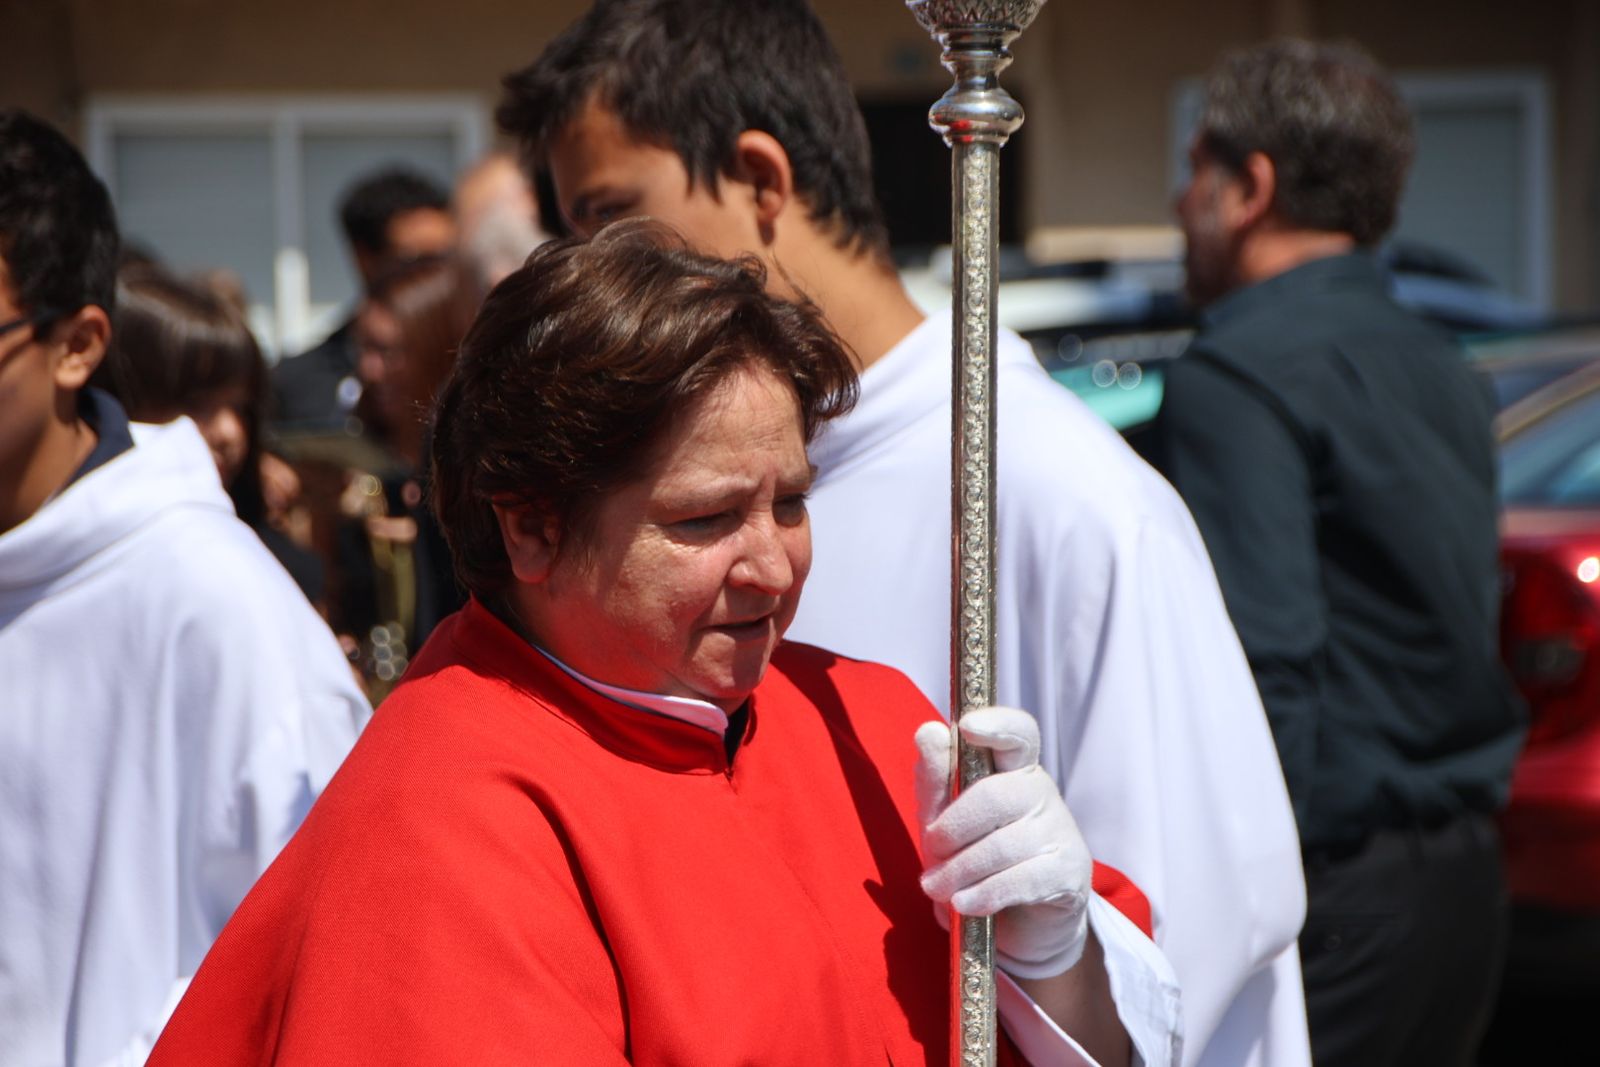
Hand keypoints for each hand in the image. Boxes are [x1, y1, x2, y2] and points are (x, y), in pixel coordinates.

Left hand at [915, 706, 1092, 979]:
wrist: (1016, 924)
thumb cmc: (974, 860)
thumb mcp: (943, 821)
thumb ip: (935, 781)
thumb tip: (929, 731)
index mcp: (1012, 768)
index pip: (1018, 733)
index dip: (997, 724)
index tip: (968, 727)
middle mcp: (1041, 792)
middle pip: (996, 795)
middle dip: (953, 828)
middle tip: (931, 852)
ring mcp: (1060, 831)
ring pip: (1004, 844)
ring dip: (960, 872)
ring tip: (938, 889)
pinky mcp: (1069, 872)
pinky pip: (1021, 879)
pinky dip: (984, 894)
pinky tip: (964, 904)